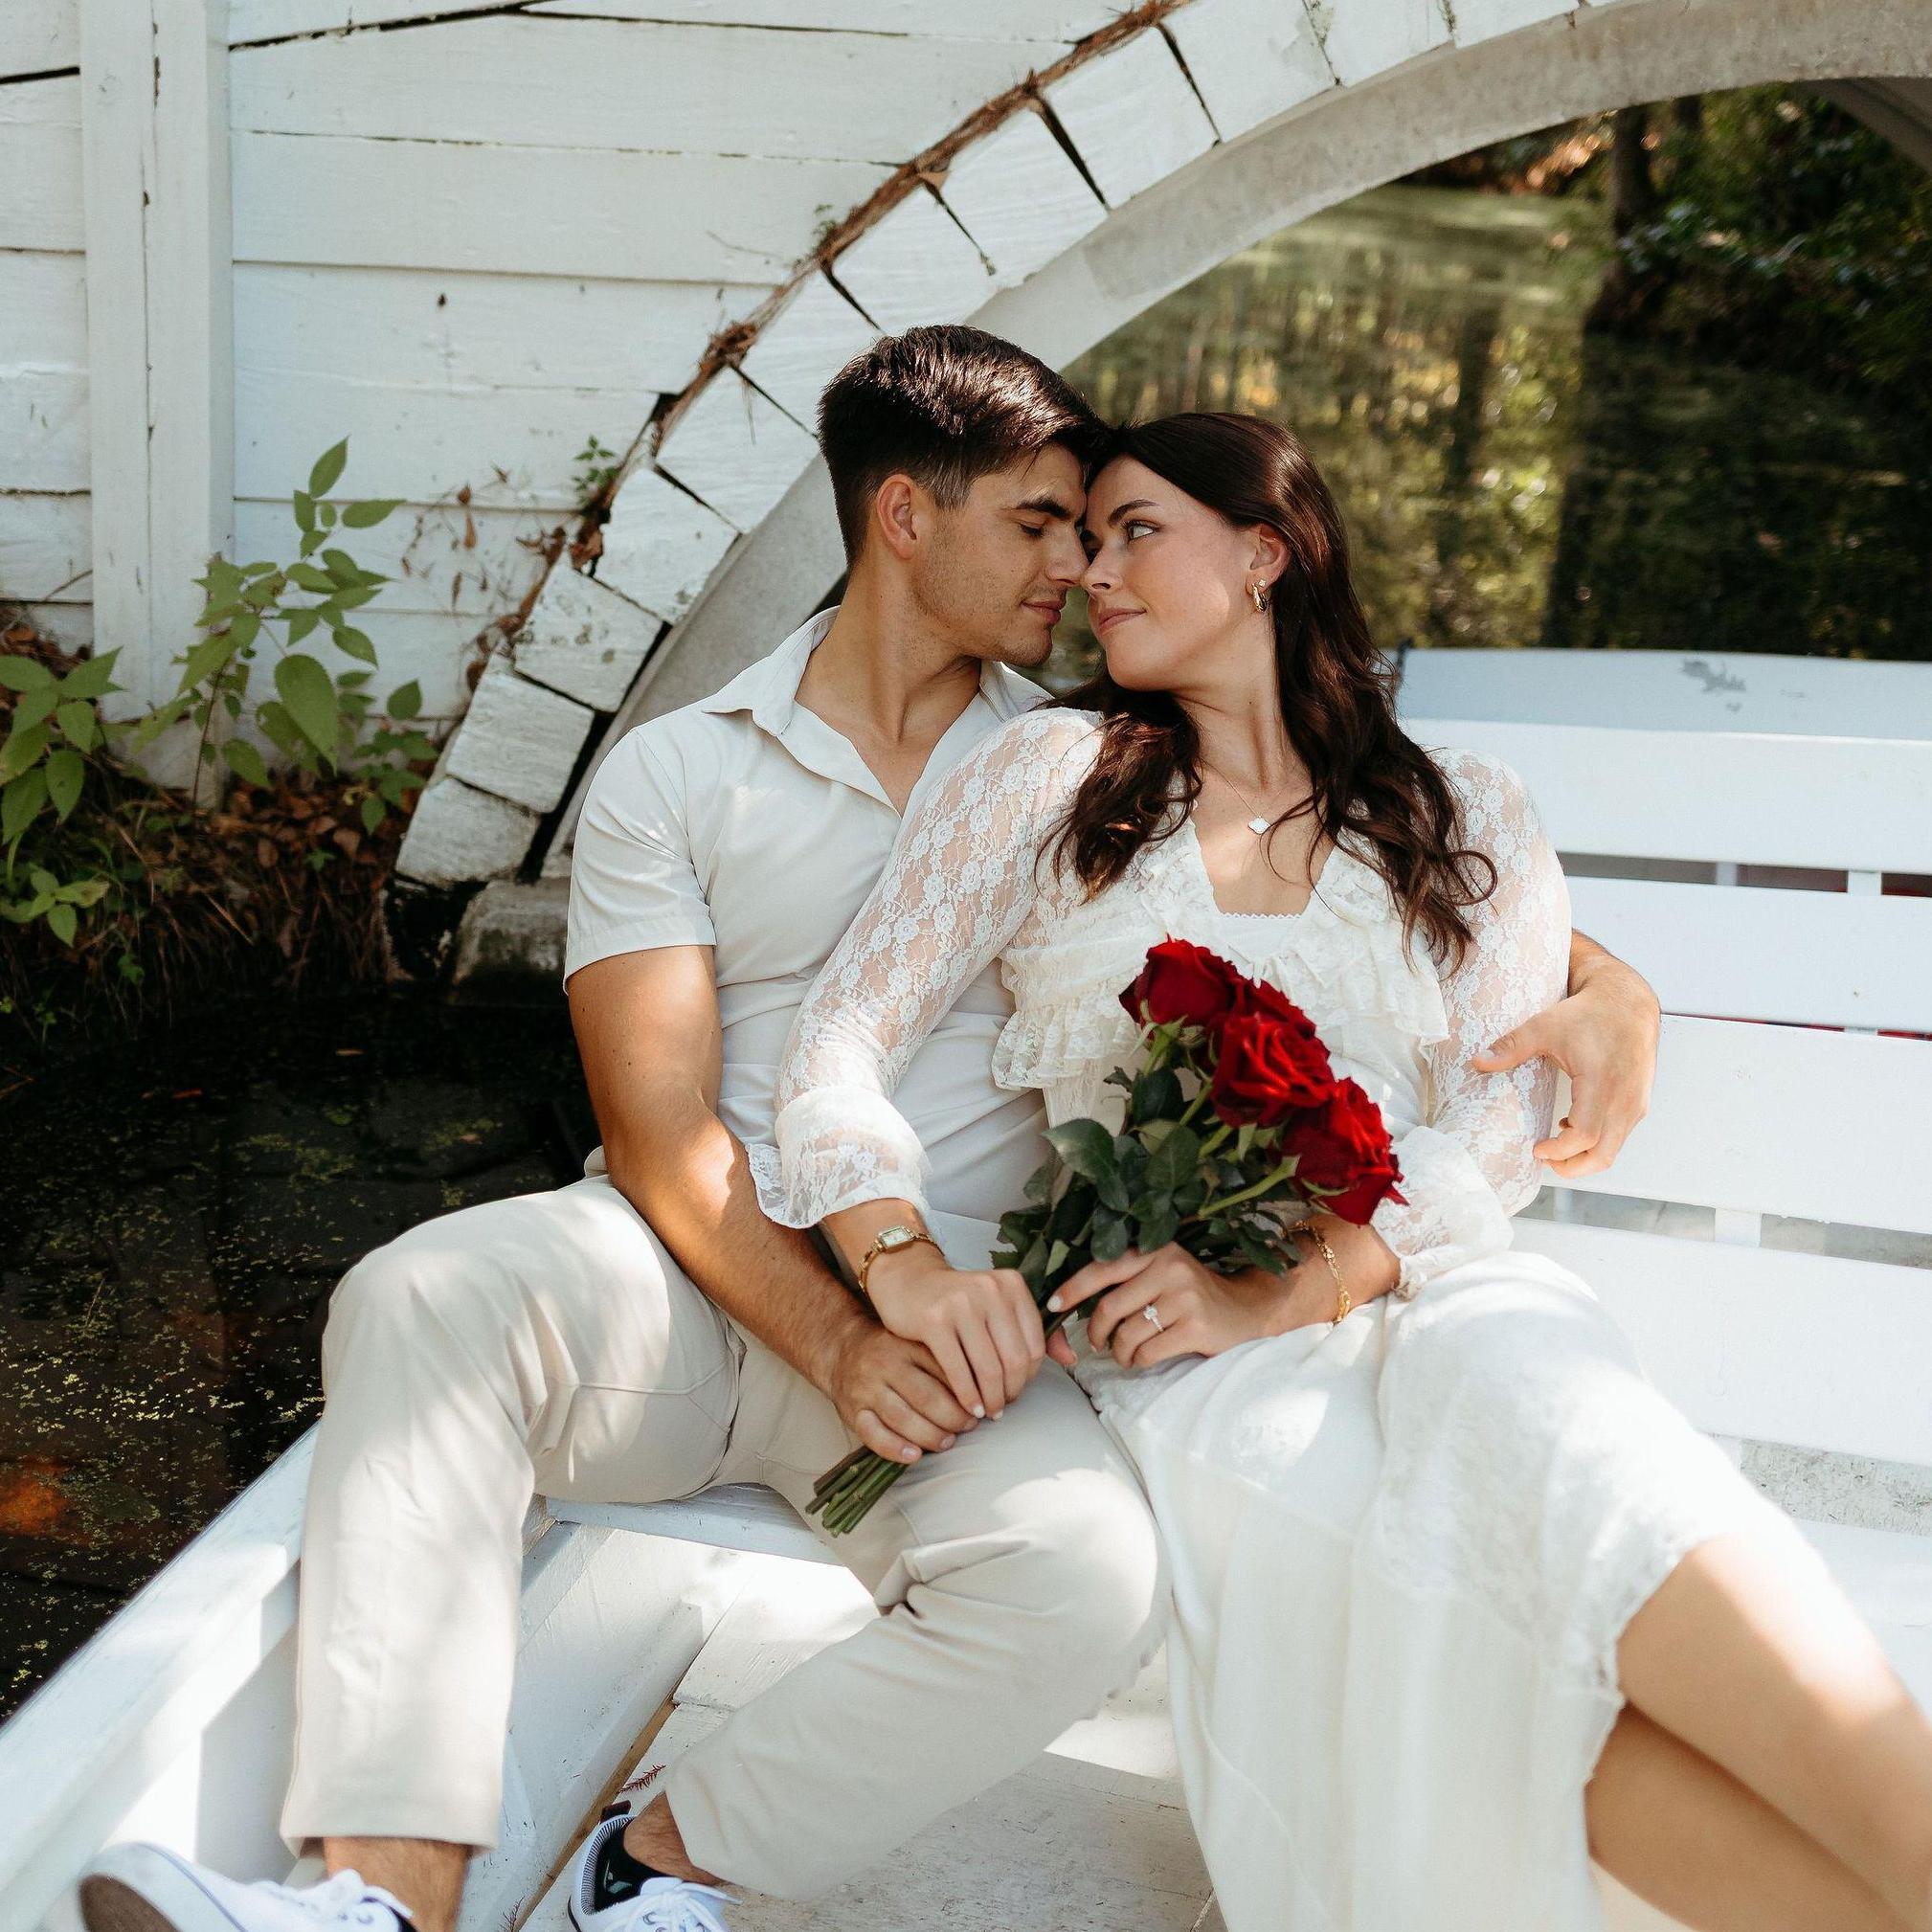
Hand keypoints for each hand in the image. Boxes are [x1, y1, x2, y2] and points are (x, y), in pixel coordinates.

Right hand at [819, 1321, 981, 1466]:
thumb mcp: (917, 1342)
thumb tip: (985, 1388)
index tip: (983, 1405)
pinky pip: (873, 1434)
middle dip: (953, 1417)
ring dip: (930, 1435)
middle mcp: (885, 1364)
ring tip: (947, 1442)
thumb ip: (944, 1359)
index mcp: (906, 1344)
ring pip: (902, 1418)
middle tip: (970, 1425)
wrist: (842, 1350)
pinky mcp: (852, 1412)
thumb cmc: (892, 1351)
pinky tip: (914, 1456)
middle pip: (926, 1397)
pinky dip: (895, 1448)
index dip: (968, 1392)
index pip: (943, 1370)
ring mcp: (866, 1389)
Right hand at [863, 1246, 1046, 1418]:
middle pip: (1014, 1360)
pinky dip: (967, 1396)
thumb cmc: (957, 1300)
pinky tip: (968, 1407)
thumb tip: (1070, 1359)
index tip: (1016, 1390)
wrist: (909, 1280)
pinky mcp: (934, 1320)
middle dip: (1010, 1392)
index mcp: (1011, 1285)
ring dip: (990, 1399)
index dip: (1028, 1377)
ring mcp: (961, 1304)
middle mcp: (990, 1290)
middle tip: (1001, 1408)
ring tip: (986, 1412)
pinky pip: (958, 1370)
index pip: (1034, 1345)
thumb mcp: (998, 1304)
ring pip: (988, 1369)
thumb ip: (1032, 1329)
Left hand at [1047, 1243, 1298, 1369]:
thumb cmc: (1193, 1295)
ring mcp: (1185, 1297)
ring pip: (1127, 1333)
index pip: (1103, 1267)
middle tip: (1099, 1343)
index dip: (1073, 1288)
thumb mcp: (1163, 1273)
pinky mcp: (1195, 1326)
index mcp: (1157, 1249)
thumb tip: (1072, 1298)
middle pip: (1109, 1307)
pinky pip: (1147, 1351)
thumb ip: (1129, 1278)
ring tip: (1127, 1353)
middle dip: (1097, 1332)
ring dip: (1120, 1351)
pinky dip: (1139, 1360)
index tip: (1053, 1305)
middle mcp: (1170, 1267)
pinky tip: (1145, 1357)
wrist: (1246, 1311)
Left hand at [1471, 944, 1658, 1177]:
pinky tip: (1571, 1125)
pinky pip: (1619, 1136)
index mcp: (1601, 1082)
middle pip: (1602, 1154)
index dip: (1560, 1151)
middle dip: (1571, 1167)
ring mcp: (1635, 1104)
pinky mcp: (1639, 1104)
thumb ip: (1512, 1046)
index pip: (1585, 1135)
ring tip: (1554, 1145)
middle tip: (1543, 1159)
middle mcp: (1624, 1098)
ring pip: (1613, 1149)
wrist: (1627, 1004)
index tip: (1536, 1149)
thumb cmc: (1589, 1014)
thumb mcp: (1545, 1025)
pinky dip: (1597, 1142)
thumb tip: (1478, 1062)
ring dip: (1584, 1156)